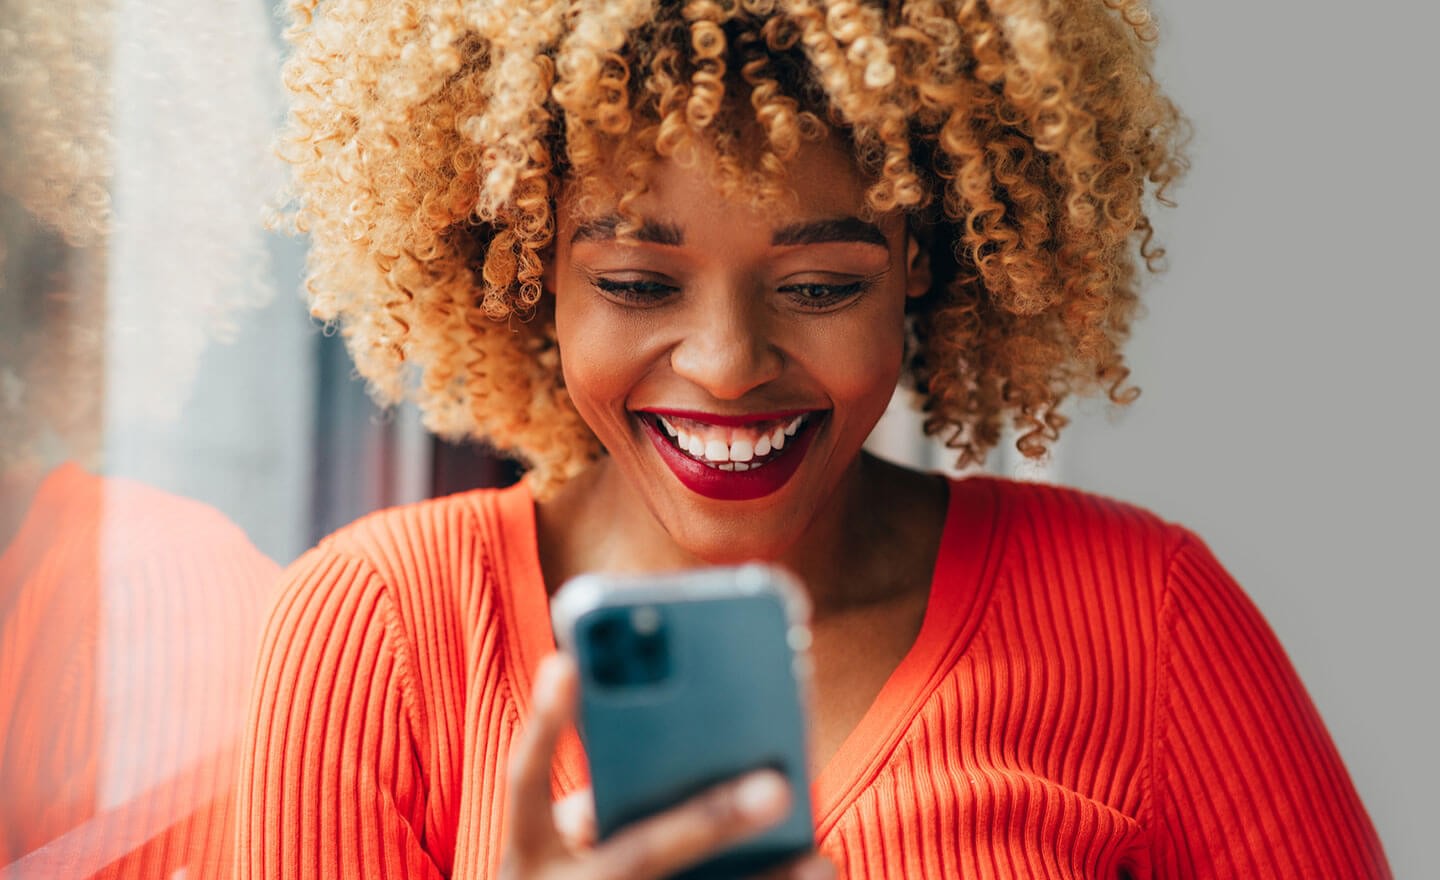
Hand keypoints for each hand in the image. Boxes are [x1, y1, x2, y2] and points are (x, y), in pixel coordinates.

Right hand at [501, 654, 835, 879]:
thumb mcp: (544, 855)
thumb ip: (587, 809)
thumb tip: (672, 766)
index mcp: (526, 852)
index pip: (525, 777)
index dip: (544, 722)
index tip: (567, 663)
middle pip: (637, 855)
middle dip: (707, 821)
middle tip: (777, 787)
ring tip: (822, 860)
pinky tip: (815, 876)